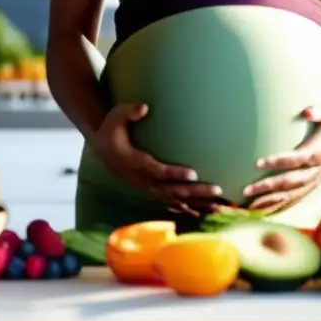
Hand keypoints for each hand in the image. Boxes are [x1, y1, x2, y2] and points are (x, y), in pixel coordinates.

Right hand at [91, 103, 222, 216]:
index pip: (156, 170)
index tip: (193, 174)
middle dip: (195, 191)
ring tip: (220, 207)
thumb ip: (129, 111)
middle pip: (171, 190)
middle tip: (218, 189)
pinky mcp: (151, 190)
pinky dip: (189, 209)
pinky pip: (172, 203)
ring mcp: (147, 188)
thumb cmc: (112, 129)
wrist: (101, 149)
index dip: (174, 174)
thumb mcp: (115, 116)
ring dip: (197, 204)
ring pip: (174, 200)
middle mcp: (141, 179)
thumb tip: (145, 107)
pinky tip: (206, 212)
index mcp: (133, 162)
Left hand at [243, 106, 320, 213]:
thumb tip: (307, 111)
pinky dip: (281, 207)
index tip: (257, 162)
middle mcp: (318, 171)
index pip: (296, 159)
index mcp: (320, 153)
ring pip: (291, 195)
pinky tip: (265, 213)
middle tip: (245, 189)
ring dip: (270, 201)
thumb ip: (320, 111)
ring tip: (249, 207)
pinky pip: (296, 200)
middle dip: (267, 187)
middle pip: (290, 182)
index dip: (278, 161)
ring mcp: (316, 181)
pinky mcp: (314, 186)